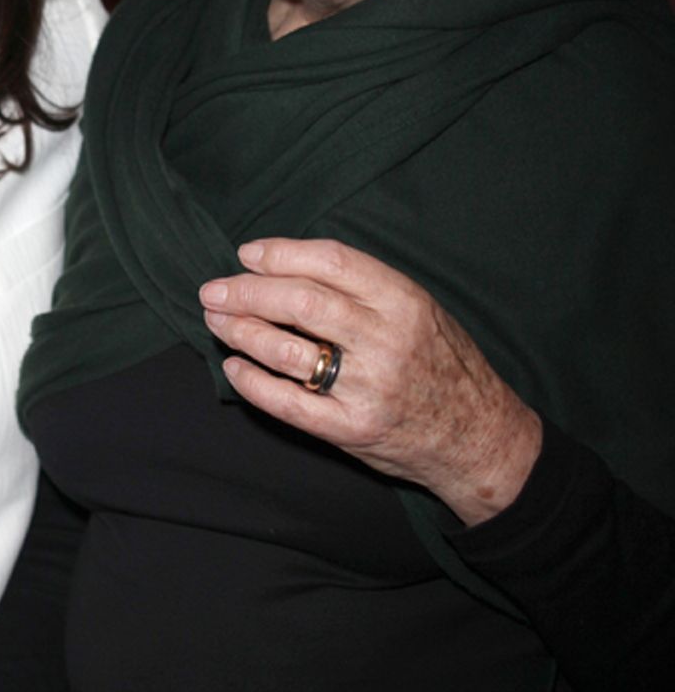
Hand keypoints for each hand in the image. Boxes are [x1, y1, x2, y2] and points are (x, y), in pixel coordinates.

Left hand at [200, 237, 541, 525]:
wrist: (477, 437)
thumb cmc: (443, 364)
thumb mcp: (421, 309)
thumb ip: (364, 288)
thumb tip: (285, 267)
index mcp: (404, 301)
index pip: (331, 262)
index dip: (281, 254)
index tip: (247, 255)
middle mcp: (386, 340)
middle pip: (299, 303)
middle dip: (245, 293)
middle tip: (213, 290)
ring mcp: (368, 387)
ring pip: (287, 351)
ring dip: (241, 332)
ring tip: (217, 321)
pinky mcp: (351, 428)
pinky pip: (288, 403)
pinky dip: (252, 383)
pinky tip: (234, 367)